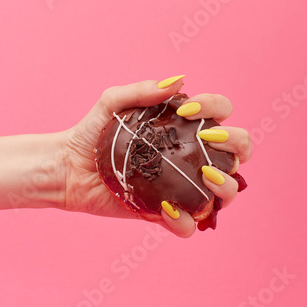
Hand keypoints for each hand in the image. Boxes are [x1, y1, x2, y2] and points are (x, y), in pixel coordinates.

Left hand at [61, 78, 251, 237]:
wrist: (68, 167)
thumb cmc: (91, 133)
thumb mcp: (111, 103)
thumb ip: (141, 90)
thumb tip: (178, 80)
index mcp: (183, 129)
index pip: (219, 113)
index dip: (215, 107)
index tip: (186, 111)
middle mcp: (189, 158)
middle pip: (236, 152)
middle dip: (238, 143)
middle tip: (210, 141)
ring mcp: (180, 187)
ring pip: (226, 192)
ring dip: (227, 185)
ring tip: (206, 177)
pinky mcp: (163, 214)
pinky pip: (188, 225)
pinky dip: (185, 220)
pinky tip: (167, 208)